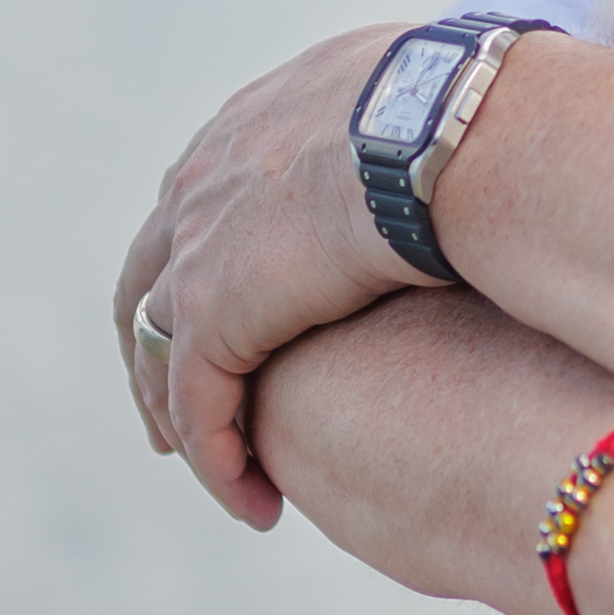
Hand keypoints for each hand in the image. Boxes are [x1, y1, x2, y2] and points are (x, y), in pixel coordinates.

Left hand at [117, 24, 418, 524]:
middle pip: (147, 284)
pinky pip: (198, 410)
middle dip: (157, 356)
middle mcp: (198, 185)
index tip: (225, 326)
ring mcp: (194, 250)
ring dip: (187, 425)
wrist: (447, 128)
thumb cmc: (466, 113)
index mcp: (245, 130)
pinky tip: (256, 506)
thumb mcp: (415, 108)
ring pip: (161, 360)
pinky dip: (220, 464)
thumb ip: (400, 133)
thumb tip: (455, 144)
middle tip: (177, 418)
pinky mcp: (210, 315)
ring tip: (226, 478)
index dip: (200, 275)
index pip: (196, 212)